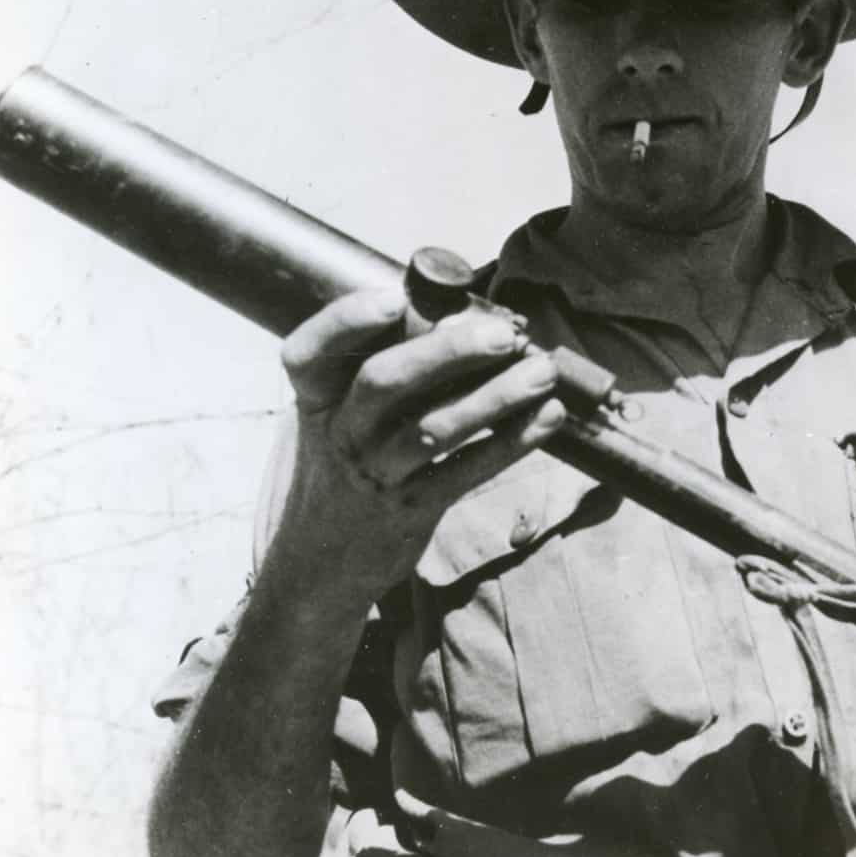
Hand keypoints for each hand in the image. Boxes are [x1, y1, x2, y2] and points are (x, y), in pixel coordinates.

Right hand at [268, 287, 565, 604]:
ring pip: (435, 429)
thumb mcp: (336, 412)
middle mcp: (341, 432)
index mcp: (317, 397)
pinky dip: (511, 442)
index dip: (346, 321)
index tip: (393, 297)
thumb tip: (460, 311)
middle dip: (447, 352)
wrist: (320, 559)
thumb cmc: (344, 461)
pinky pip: (467, 472)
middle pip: (385, 382)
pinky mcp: (413, 508)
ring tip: (541, 371)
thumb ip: (377, 365)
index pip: (309, 353)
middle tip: (502, 333)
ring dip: (495, 397)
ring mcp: (377, 473)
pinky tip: (547, 417)